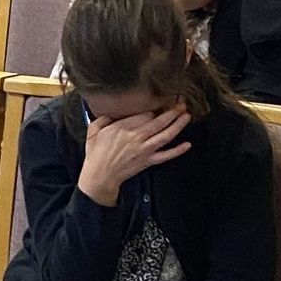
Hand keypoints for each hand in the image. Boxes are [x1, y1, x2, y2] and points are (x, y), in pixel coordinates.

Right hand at [76, 105, 191, 206]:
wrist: (100, 176)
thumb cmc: (95, 154)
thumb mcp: (93, 131)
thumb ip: (103, 118)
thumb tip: (112, 111)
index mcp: (123, 128)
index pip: (145, 114)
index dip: (154, 108)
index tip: (160, 103)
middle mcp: (136, 137)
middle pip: (159, 122)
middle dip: (172, 112)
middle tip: (181, 103)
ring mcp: (144, 150)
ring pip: (165, 136)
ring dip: (178, 125)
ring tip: (186, 116)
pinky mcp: (148, 161)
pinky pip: (165, 156)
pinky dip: (177, 151)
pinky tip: (187, 145)